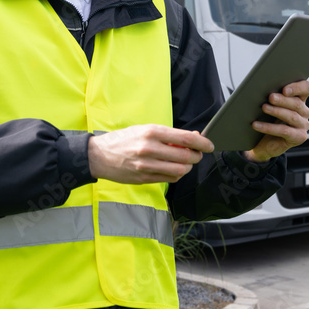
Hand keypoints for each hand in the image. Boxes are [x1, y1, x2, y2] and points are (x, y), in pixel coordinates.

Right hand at [88, 125, 214, 183]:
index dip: (202, 143)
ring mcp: (146, 166)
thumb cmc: (124, 139)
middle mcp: (150, 149)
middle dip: (197, 156)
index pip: (186, 139)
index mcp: (151, 132)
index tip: (209, 145)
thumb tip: (193, 137)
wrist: (98, 155)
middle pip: (186, 157)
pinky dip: (176, 175)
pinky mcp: (143, 179)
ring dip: (188, 167)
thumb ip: (169, 135)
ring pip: (179, 171)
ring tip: (185, 162)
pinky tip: (173, 169)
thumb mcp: (145, 129)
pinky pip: (169, 179)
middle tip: (197, 154)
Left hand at [243, 80, 308, 163]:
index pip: (306, 88)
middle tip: (270, 97)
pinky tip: (256, 125)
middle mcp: (304, 112)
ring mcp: (303, 125)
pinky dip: (269, 127)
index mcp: (300, 99)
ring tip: (264, 107)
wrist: (263, 142)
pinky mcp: (299, 137)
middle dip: (283, 99)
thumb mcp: (270, 105)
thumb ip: (273, 96)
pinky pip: (284, 130)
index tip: (284, 89)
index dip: (297, 87)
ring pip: (292, 116)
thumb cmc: (266, 119)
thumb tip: (262, 88)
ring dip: (277, 111)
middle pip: (297, 103)